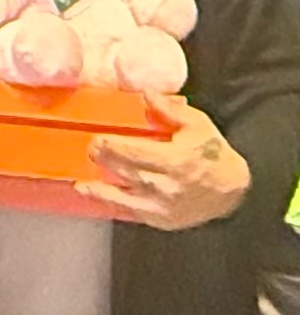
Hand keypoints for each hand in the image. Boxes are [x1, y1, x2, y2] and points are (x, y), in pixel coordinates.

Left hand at [77, 92, 250, 228]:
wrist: (232, 190)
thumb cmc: (214, 155)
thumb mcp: (197, 125)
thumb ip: (170, 110)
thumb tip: (147, 94)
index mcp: (175, 161)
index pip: (135, 153)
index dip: (113, 147)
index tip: (98, 140)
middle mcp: (166, 186)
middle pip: (126, 173)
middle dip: (105, 162)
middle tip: (91, 151)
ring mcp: (162, 207)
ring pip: (124, 199)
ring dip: (101, 191)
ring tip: (82, 185)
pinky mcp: (160, 219)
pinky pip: (132, 212)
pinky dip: (114, 205)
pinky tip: (100, 198)